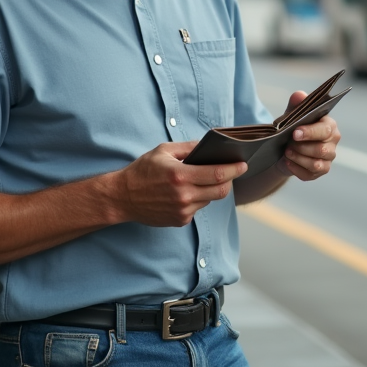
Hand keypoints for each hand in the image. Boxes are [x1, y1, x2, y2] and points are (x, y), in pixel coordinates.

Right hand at [117, 142, 247, 226]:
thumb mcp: (163, 151)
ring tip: (199, 180)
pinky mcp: (180, 221)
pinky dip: (197, 199)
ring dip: (210, 189)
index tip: (243, 164)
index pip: (217, 174)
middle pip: (220, 190)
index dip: (234, 169)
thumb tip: (209, 146)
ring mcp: (183, 211)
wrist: (123, 197)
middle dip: (229, 180)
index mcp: (180, 176)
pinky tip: (185, 192)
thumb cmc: (142, 171)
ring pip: (210, 200)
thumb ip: (188, 148)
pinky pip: (198, 208)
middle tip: (231, 171)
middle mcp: (184, 196)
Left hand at [280, 90, 340, 181]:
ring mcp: (328, 159)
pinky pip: (310, 174)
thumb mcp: (292, 114)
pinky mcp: (320, 171)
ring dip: (299, 158)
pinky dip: (296, 169)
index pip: (325, 130)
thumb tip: (299, 95)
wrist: (286, 147)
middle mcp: (332, 143)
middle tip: (288, 144)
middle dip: (302, 148)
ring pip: (316, 164)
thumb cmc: (293, 127)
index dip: (310, 132)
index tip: (294, 133)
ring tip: (287, 152)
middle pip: (321, 149)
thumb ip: (296, 104)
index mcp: (329, 126)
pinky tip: (288, 162)